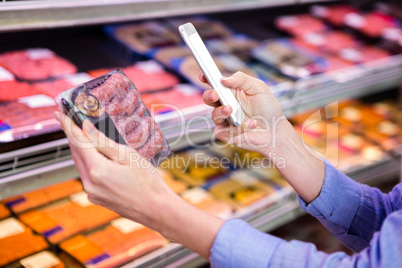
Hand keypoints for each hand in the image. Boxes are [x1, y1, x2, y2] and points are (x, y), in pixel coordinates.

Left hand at [54, 111, 170, 225]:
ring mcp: (92, 192)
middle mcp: (89, 183)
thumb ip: (103, 142)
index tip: (58, 112)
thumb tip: (85, 128)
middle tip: (70, 119)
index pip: (77, 141)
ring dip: (80, 148)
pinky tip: (94, 155)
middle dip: (72, 135)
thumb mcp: (127, 155)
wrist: (156, 209)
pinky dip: (88, 162)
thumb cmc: (147, 181)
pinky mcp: (96, 197)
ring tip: (82, 134)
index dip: (67, 125)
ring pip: (80, 164)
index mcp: (97, 170)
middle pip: (76, 153)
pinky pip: (87, 175)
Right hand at [200, 72, 324, 202]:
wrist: (276, 131)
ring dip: (222, 112)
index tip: (204, 74)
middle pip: (208, 98)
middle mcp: (225, 105)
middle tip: (215, 94)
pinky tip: (252, 124)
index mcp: (230, 92)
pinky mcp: (226, 134)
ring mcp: (224, 120)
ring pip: (214, 115)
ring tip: (231, 110)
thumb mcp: (259, 88)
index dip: (206, 78)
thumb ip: (242, 79)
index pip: (214, 83)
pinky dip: (239, 127)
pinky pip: (225, 130)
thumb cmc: (268, 108)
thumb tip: (223, 79)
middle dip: (209, 95)